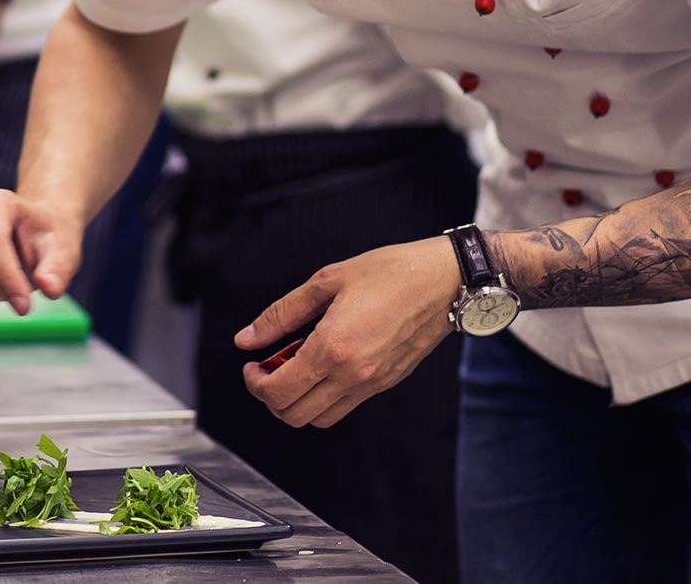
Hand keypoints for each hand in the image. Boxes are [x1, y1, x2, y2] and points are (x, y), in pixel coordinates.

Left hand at [235, 238, 459, 427]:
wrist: (443, 281)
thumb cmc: (390, 273)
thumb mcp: (326, 281)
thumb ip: (281, 314)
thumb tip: (247, 338)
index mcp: (332, 348)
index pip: (277, 391)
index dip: (254, 382)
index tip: (252, 364)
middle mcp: (352, 375)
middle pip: (292, 414)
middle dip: (269, 395)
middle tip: (267, 368)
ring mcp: (371, 383)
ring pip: (318, 418)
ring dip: (296, 400)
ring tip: (294, 367)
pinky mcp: (386, 383)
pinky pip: (344, 407)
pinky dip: (322, 398)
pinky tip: (321, 366)